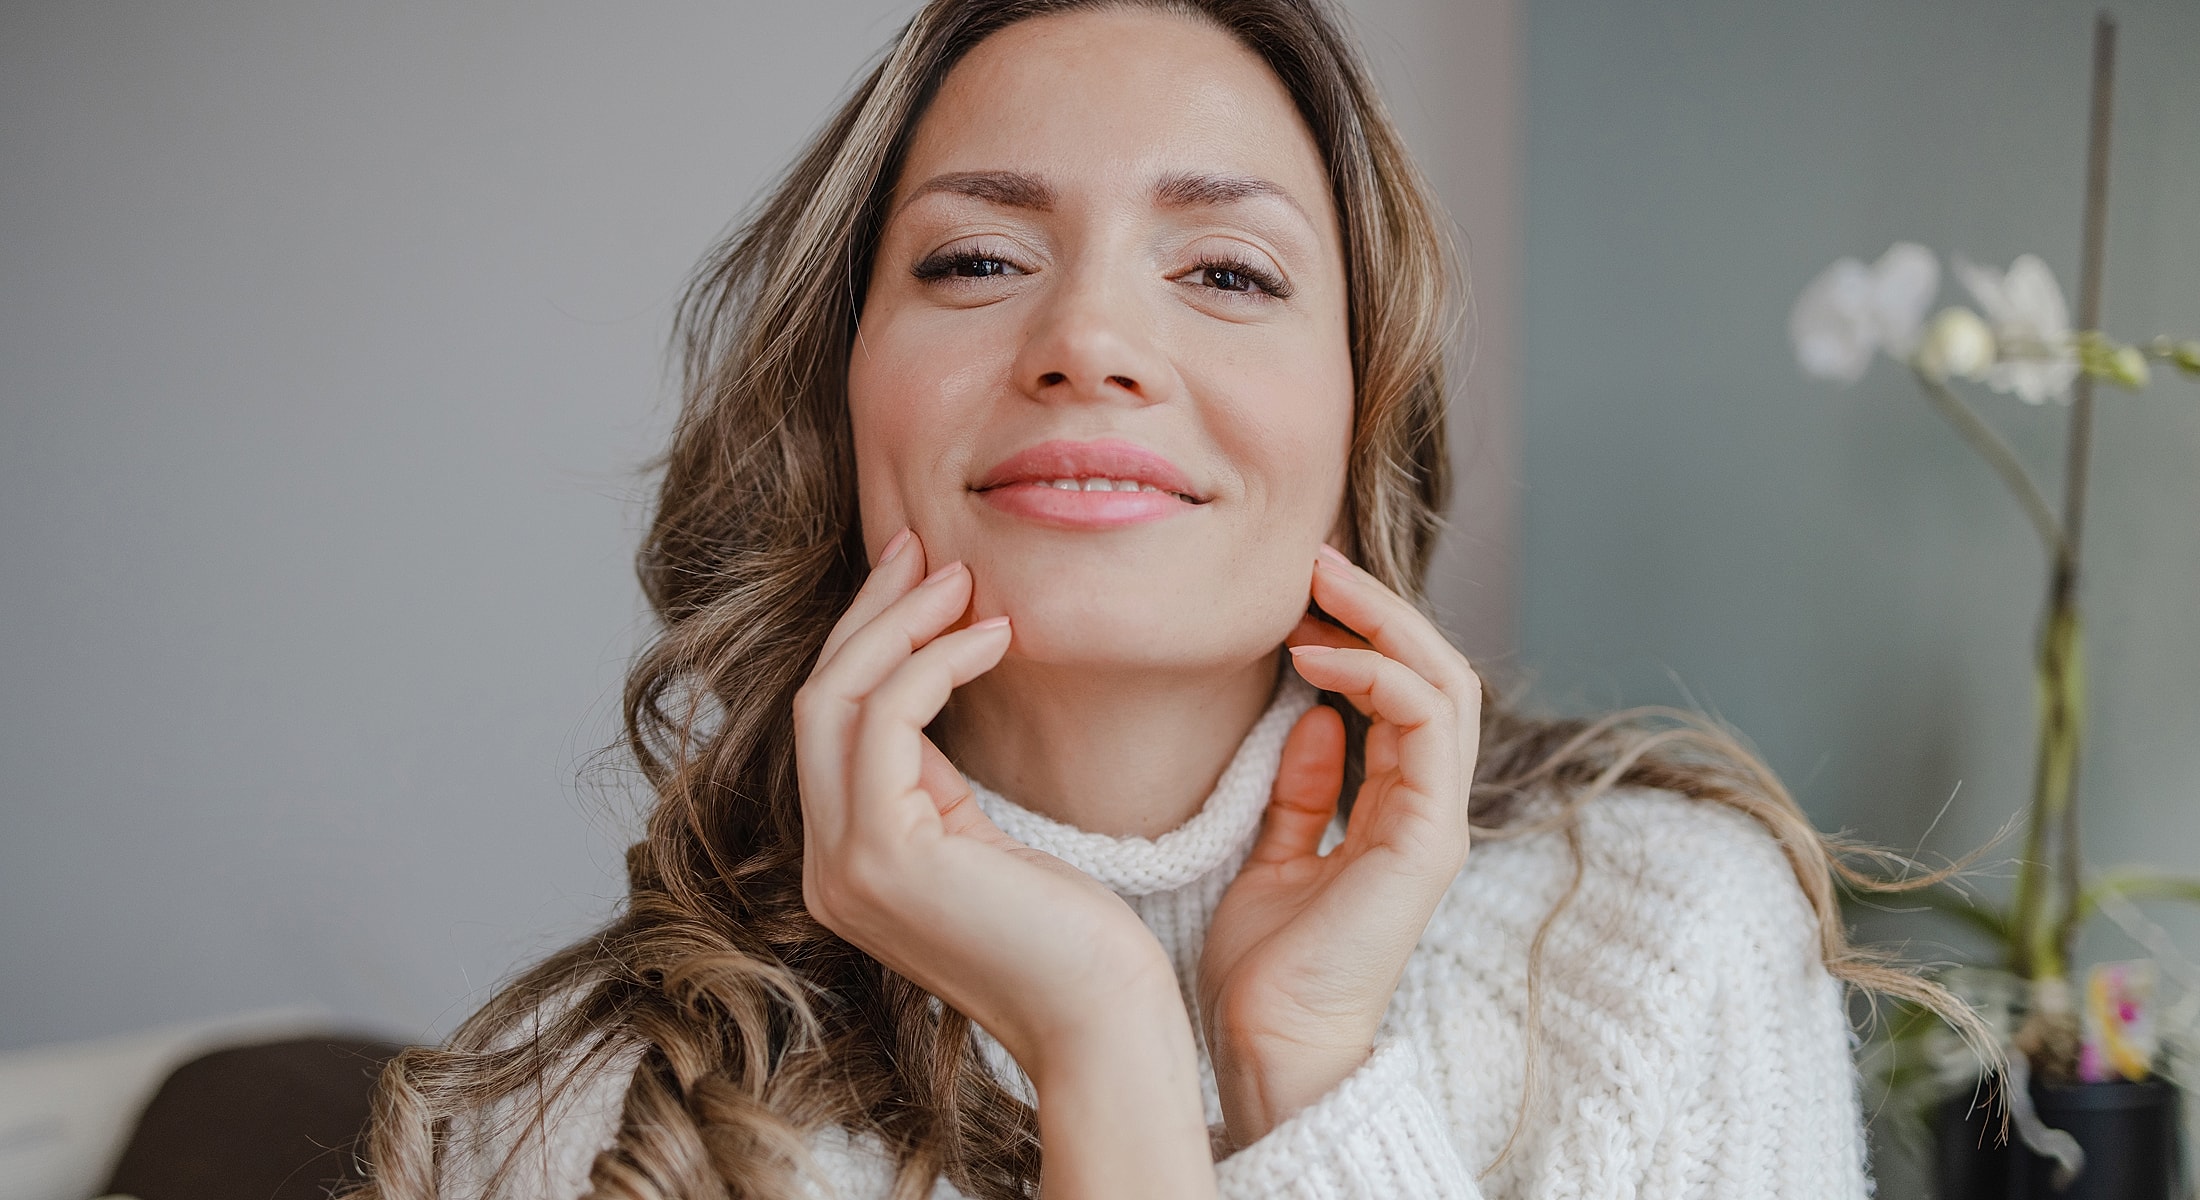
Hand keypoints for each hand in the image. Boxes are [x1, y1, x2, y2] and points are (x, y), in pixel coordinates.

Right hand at [795, 529, 1216, 1197]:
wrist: (1102, 1023)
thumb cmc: (1071, 939)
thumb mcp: (985, 840)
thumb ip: (936, 782)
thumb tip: (927, 687)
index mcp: (845, 862)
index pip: (830, 724)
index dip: (867, 639)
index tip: (919, 576)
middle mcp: (826, 867)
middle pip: (817, 698)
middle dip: (870, 613)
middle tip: (927, 549)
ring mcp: (846, 866)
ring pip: (837, 699)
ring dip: (900, 624)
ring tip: (964, 580)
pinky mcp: (886, 856)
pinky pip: (885, 721)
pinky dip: (936, 664)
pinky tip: (995, 638)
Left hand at [1197, 544, 1479, 1149]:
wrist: (1268, 1047)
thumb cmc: (1264, 971)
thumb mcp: (1273, 858)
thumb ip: (1303, 793)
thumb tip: (1314, 717)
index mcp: (1395, 814)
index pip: (1404, 695)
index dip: (1361, 633)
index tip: (1295, 597)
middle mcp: (1426, 810)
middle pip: (1434, 674)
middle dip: (1378, 607)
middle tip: (1312, 560)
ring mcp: (1434, 822)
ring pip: (1444, 683)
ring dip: (1384, 620)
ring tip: (1318, 583)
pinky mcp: (1426, 837)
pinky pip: (1427, 723)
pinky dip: (1378, 672)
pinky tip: (1315, 655)